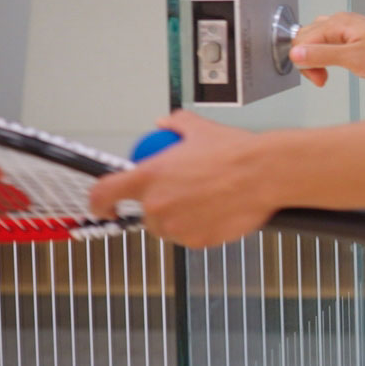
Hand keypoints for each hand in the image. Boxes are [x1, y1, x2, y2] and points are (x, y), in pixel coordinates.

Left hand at [89, 112, 281, 248]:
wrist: (266, 174)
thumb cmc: (235, 152)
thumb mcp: (200, 129)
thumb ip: (175, 125)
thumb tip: (164, 124)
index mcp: (150, 176)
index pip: (104, 193)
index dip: (98, 202)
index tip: (103, 206)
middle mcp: (157, 205)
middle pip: (146, 214)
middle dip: (161, 206)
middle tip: (186, 193)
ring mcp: (177, 226)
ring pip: (169, 228)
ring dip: (181, 218)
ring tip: (208, 200)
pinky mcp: (198, 241)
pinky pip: (191, 237)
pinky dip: (202, 227)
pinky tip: (221, 210)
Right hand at [290, 12, 364, 87]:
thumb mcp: (354, 59)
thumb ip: (322, 55)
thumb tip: (296, 54)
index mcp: (338, 23)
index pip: (302, 39)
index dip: (304, 62)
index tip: (317, 79)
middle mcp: (343, 23)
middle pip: (308, 39)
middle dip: (308, 61)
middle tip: (321, 79)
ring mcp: (352, 32)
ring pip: (320, 43)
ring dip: (318, 60)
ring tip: (326, 76)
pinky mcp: (360, 41)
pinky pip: (334, 47)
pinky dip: (330, 59)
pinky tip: (337, 69)